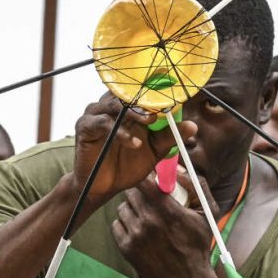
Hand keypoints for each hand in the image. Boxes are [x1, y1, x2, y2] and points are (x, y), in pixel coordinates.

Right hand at [72, 94, 196, 202]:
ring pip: (115, 104)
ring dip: (134, 112)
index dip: (157, 91)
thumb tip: (192, 126)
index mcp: (126, 107)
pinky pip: (103, 123)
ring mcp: (95, 114)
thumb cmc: (126, 165)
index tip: (174, 94)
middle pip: (127, 92)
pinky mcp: (84, 126)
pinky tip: (134, 144)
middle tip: (162, 106)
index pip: (141, 91)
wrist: (103, 187)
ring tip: (150, 122)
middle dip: (145, 98)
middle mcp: (109, 106)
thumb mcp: (154, 151)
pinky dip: (121, 132)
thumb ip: (169, 137)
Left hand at [111, 176, 220, 277]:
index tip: (151, 181)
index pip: (144, 181)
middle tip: (147, 198)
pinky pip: (117, 224)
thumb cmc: (198, 245)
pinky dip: (125, 224)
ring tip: (143, 216)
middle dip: (139, 192)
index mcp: (167, 210)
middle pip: (131, 192)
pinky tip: (137, 229)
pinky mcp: (126, 247)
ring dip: (131, 208)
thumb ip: (197, 185)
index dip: (146, 178)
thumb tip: (177, 168)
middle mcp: (148, 221)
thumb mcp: (207, 213)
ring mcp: (135, 235)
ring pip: (122, 208)